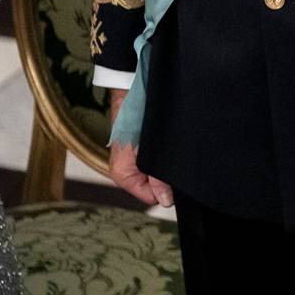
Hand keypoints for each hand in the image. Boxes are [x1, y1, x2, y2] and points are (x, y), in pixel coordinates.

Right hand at [100, 91, 173, 208]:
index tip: (171, 175)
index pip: (151, 197)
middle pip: (155, 187)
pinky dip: (165, 154)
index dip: (164, 190)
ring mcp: (134, 161)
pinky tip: (166, 143)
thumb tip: (165, 201)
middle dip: (165, 177)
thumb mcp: (149, 154)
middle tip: (169, 156)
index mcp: (122, 175)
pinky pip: (157, 160)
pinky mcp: (141, 150)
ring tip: (166, 147)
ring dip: (166, 164)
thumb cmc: (135, 119)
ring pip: (158, 174)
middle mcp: (126, 171)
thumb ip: (157, 179)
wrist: (133, 93)